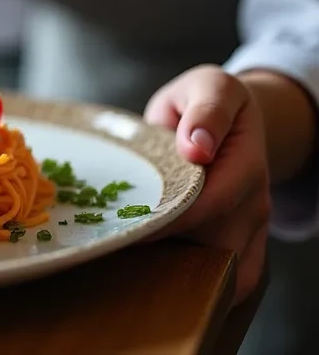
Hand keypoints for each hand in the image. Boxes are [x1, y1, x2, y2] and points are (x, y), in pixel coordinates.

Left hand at [144, 65, 270, 303]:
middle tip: (116, 247)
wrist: (231, 117)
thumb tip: (197, 146)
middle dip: (167, 254)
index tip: (127, 226)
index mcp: (246, 167)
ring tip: (127, 263)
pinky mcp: (239, 243)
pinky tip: (152, 272)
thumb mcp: (211, 86)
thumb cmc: (210, 100)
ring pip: (221, 272)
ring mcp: (249, 229)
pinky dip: (193, 284)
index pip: (209, 206)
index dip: (169, 219)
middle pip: (215, 248)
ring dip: (177, 274)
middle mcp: (253, 205)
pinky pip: (229, 281)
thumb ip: (207, 110)